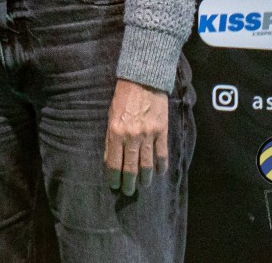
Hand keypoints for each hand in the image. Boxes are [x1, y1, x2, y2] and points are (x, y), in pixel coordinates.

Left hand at [104, 77, 168, 195]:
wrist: (143, 80)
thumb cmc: (123, 96)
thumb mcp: (110, 115)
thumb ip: (111, 137)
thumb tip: (111, 158)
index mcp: (115, 132)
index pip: (113, 162)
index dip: (114, 177)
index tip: (114, 185)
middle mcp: (131, 136)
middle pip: (130, 167)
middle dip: (128, 183)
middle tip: (128, 191)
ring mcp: (148, 135)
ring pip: (147, 164)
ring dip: (145, 177)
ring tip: (144, 185)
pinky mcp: (161, 131)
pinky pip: (162, 154)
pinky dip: (161, 166)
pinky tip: (160, 173)